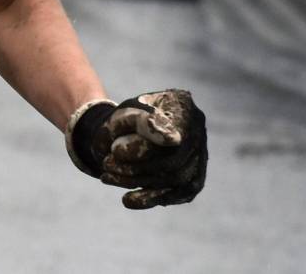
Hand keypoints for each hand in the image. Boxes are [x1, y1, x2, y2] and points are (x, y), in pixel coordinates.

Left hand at [68, 89, 206, 208]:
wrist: (133, 130)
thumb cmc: (128, 119)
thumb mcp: (124, 114)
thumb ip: (136, 124)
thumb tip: (155, 144)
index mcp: (183, 104)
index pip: (171, 130)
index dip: (148, 143)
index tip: (116, 150)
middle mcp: (198, 130)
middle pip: (172, 160)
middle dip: (136, 167)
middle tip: (105, 165)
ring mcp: (200, 156)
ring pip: (174, 180)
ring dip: (138, 182)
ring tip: (107, 178)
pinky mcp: (195, 179)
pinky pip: (177, 194)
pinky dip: (151, 198)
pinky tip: (128, 200)